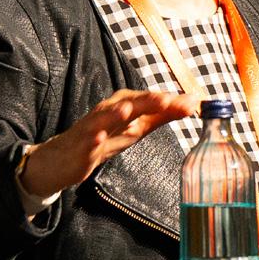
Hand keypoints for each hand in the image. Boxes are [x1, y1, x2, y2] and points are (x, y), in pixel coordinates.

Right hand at [19, 89, 197, 197]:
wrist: (64, 158)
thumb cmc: (105, 138)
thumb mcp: (136, 128)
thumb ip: (162, 115)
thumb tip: (192, 103)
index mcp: (124, 104)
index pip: (151, 101)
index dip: (171, 102)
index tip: (194, 102)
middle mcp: (109, 111)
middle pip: (130, 104)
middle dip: (148, 102)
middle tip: (167, 101)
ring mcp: (93, 127)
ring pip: (106, 118)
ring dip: (117, 114)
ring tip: (129, 110)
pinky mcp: (80, 146)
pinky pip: (87, 141)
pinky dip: (93, 138)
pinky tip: (99, 138)